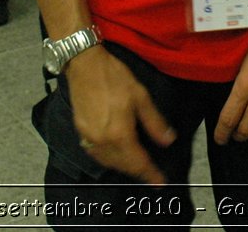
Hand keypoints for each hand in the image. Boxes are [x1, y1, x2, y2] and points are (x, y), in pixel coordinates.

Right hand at [65, 47, 175, 184]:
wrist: (85, 65)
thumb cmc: (115, 77)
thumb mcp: (141, 96)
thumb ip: (154, 122)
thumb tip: (168, 141)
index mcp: (120, 134)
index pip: (139, 162)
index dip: (151, 174)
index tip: (160, 183)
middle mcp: (102, 141)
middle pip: (122, 166)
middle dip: (138, 172)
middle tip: (151, 174)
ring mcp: (89, 138)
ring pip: (108, 162)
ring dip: (123, 167)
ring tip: (136, 166)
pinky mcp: (80, 132)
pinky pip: (96, 154)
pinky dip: (108, 159)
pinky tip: (115, 154)